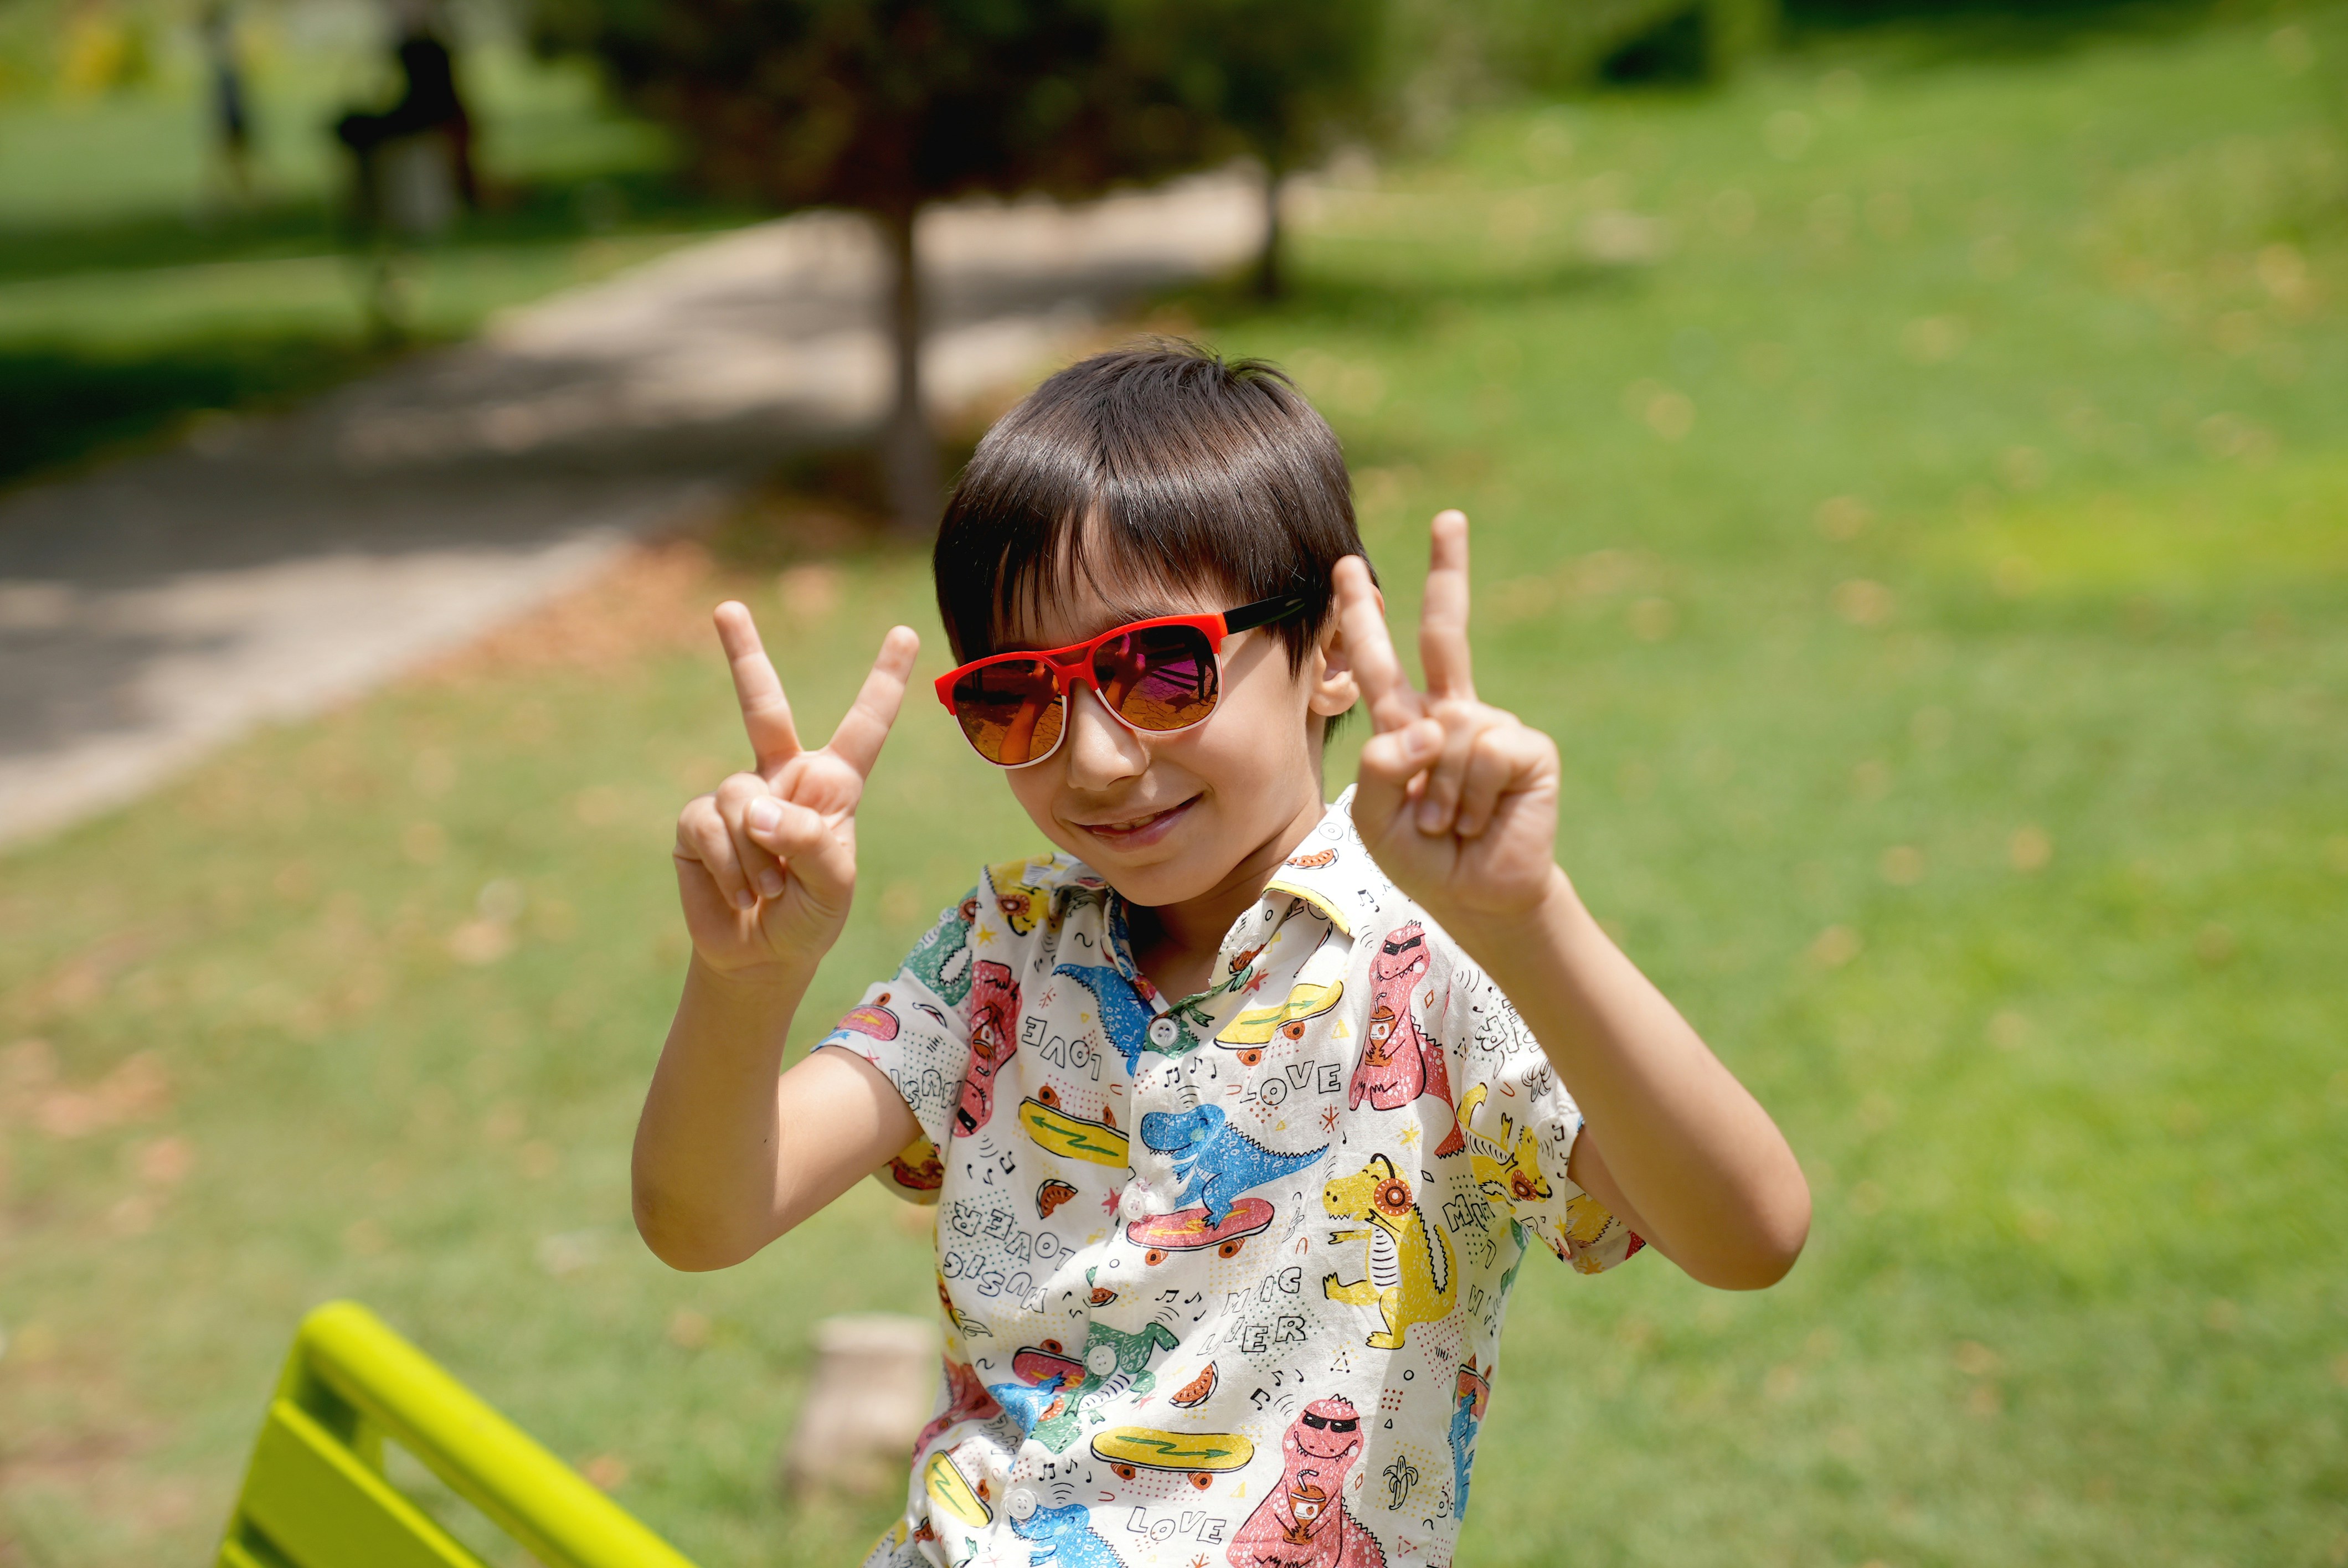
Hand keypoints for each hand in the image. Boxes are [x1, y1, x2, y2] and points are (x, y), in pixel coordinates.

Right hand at [673, 602, 918, 977]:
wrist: (761, 955)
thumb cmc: (810, 916)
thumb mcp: (834, 886)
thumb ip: (811, 842)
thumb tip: (755, 807)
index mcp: (834, 784)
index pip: (865, 725)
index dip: (885, 681)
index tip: (906, 633)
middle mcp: (784, 777)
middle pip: (763, 706)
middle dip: (742, 655)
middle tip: (727, 608)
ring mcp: (738, 796)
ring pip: (739, 797)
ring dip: (757, 854)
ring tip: (771, 889)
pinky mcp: (698, 822)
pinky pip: (709, 826)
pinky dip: (729, 865)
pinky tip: (740, 891)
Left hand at [1335, 510, 1562, 924]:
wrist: (1477, 895)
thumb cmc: (1422, 855)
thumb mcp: (1376, 819)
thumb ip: (1382, 771)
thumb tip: (1427, 727)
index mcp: (1406, 721)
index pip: (1378, 659)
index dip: (1364, 616)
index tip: (1351, 569)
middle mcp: (1450, 712)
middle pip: (1445, 632)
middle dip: (1449, 571)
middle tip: (1449, 518)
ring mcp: (1490, 726)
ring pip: (1450, 735)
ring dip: (1440, 795)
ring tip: (1448, 823)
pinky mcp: (1527, 748)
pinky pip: (1486, 754)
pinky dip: (1472, 796)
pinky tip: (1480, 818)